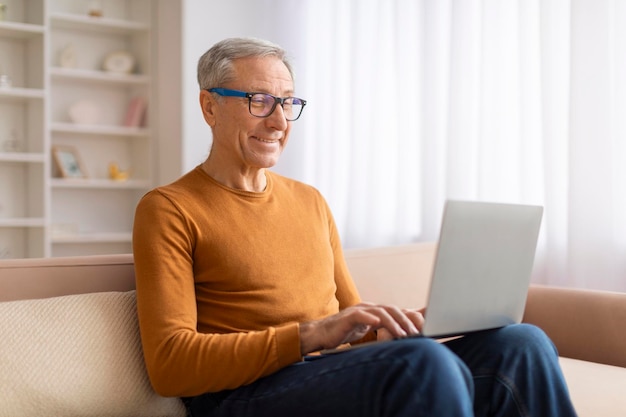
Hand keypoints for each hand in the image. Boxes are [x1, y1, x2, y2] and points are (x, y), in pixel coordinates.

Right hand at [299, 303, 423, 354]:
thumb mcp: (368, 330)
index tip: (424, 328)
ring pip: (379, 312)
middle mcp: (368, 308)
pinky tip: (377, 323)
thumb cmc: (345, 333)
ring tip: (403, 333)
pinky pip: (360, 315)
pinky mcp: (347, 317)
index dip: (410, 317)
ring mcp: (358, 311)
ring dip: (393, 322)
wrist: (322, 334)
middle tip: (417, 332)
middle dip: (406, 320)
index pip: (396, 311)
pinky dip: (370, 318)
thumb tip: (404, 332)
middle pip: (391, 309)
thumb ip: (384, 328)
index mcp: (374, 311)